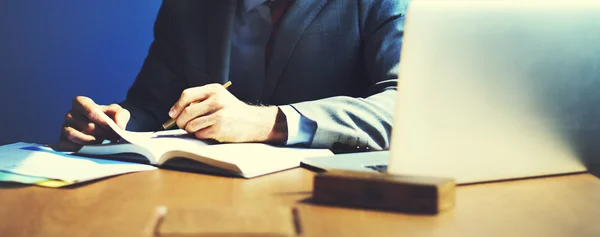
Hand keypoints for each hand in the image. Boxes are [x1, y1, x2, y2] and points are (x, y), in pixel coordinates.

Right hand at [56, 96, 129, 150]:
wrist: (102, 133)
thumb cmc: (107, 119)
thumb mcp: (117, 112)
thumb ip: (120, 115)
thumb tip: (118, 126)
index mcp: (81, 103)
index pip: (90, 109)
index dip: (103, 120)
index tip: (112, 128)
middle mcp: (70, 114)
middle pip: (88, 126)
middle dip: (103, 133)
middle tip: (112, 137)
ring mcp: (65, 128)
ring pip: (77, 137)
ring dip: (94, 142)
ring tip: (103, 142)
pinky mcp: (63, 142)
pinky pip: (71, 147)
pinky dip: (84, 149)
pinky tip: (92, 149)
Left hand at [169, 84, 286, 142]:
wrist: (254, 122)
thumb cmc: (233, 111)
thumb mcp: (219, 98)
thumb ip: (201, 100)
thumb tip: (175, 112)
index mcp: (214, 90)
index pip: (187, 95)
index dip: (177, 106)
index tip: (172, 114)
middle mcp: (217, 100)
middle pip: (187, 111)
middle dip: (180, 121)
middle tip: (181, 125)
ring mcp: (219, 114)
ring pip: (191, 124)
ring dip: (189, 129)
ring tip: (195, 129)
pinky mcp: (221, 128)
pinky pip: (200, 134)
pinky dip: (199, 135)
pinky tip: (207, 132)